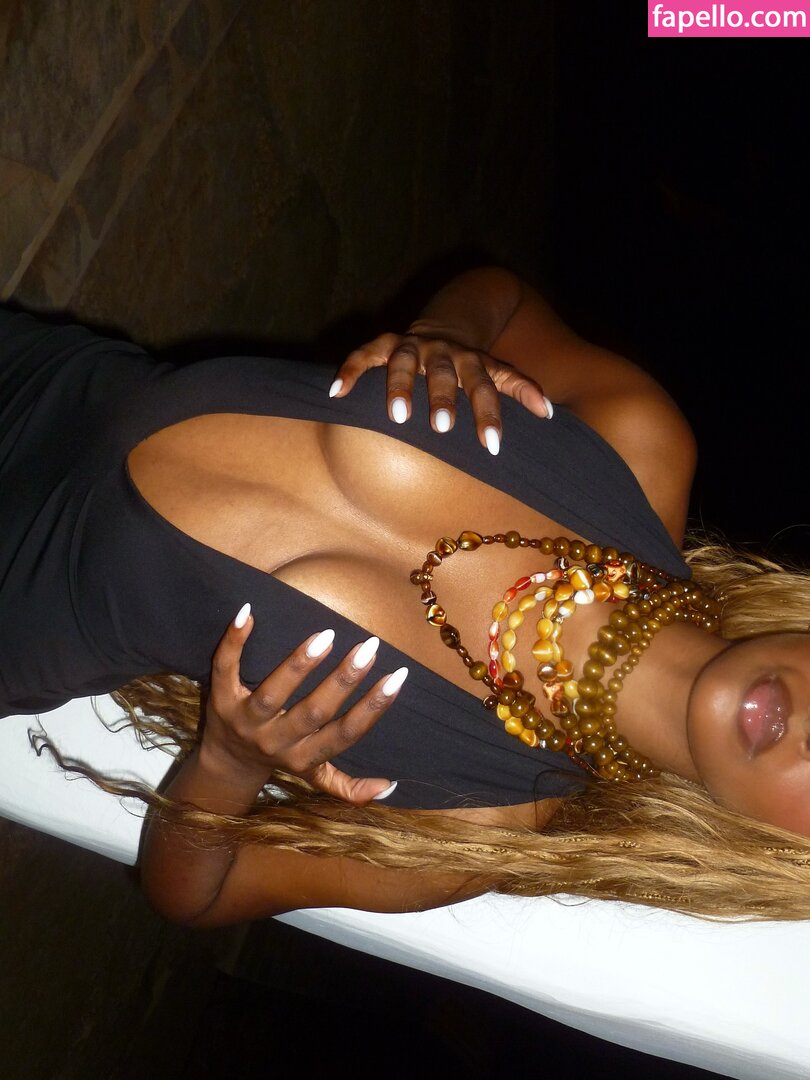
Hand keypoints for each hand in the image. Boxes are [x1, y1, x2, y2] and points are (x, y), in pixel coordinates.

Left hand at [202, 606, 405, 804]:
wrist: (225, 765)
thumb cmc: (281, 759)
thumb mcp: (314, 776)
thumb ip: (348, 787)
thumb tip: (389, 787)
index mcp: (304, 757)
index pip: (344, 733)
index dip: (372, 707)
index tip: (397, 676)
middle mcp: (275, 741)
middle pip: (313, 712)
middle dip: (343, 679)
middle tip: (370, 646)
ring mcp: (245, 720)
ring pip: (273, 693)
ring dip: (299, 664)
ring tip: (326, 635)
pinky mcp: (220, 699)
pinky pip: (225, 669)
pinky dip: (234, 641)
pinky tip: (248, 613)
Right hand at [329, 331, 551, 454]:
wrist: (442, 326)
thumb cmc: (470, 364)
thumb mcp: (497, 371)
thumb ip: (519, 388)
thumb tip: (551, 414)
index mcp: (471, 361)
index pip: (486, 387)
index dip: (489, 414)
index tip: (492, 447)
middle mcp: (442, 351)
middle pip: (444, 372)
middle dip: (442, 397)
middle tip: (441, 428)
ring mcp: (411, 346)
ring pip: (403, 361)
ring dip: (399, 386)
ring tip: (396, 416)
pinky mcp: (383, 344)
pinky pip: (364, 354)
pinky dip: (351, 370)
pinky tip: (338, 392)